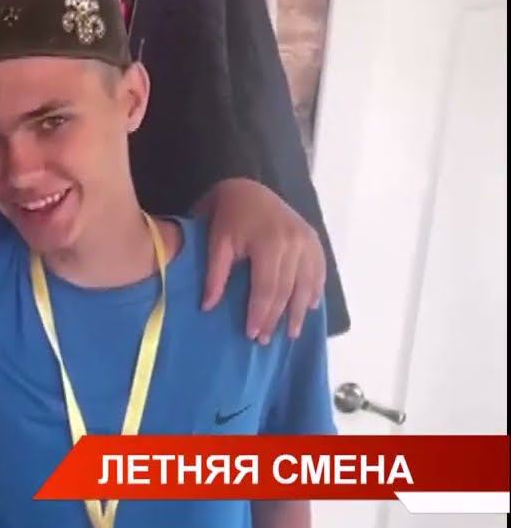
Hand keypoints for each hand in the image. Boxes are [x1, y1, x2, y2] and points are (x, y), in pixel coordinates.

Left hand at [198, 178, 325, 342]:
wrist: (247, 187)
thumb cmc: (226, 215)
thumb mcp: (216, 241)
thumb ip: (215, 273)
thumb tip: (208, 307)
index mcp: (270, 243)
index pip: (267, 288)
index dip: (260, 313)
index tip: (252, 334)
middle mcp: (294, 243)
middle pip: (287, 290)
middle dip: (277, 318)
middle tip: (268, 340)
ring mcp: (307, 240)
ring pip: (306, 283)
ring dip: (299, 310)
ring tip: (292, 332)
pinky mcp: (313, 238)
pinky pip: (318, 269)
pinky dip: (314, 289)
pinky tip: (309, 306)